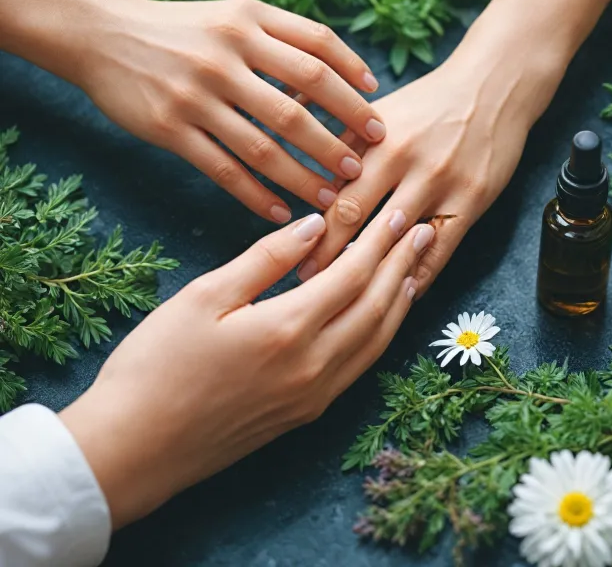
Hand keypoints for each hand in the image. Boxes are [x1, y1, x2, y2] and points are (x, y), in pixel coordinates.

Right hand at [59, 209, 434, 527]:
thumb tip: (314, 225)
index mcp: (289, 328)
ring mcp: (314, 394)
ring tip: (416, 267)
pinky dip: (381, 333)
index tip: (402, 213)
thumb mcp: (205, 296)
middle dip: (403, 263)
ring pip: (377, 338)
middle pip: (376, 304)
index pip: (354, 273)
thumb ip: (266, 259)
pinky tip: (383, 317)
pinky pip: (361, 365)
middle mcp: (314, 365)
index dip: (382, 241)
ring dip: (401, 299)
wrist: (134, 449)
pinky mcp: (305, 412)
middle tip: (426, 229)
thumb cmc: (157, 365)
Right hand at [77, 0, 385, 221]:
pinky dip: (256, 196)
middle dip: (338, 138)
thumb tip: (343, 75)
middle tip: (363, 165)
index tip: (377, 111)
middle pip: (299, 102)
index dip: (354, 79)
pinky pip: (224, 170)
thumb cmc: (183, 29)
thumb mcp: (233, 16)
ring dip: (304, 176)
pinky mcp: (169, 129)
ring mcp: (196, 94)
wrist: (103, 34)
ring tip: (332, 198)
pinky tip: (282, 213)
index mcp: (248, 21)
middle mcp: (226, 55)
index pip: (318, 47)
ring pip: (264, 146)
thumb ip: (283, 37)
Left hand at [298, 16, 568, 293]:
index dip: (315, 234)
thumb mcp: (381, 111)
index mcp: (383, 141)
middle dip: (331, 259)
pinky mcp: (473, 202)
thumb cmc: (428, 103)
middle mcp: (412, 164)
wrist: (492, 87)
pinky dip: (418, 275)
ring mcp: (445, 185)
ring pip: (401, 243)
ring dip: (372, 273)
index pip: (339, 198)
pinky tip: (397, 293)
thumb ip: (342, 140)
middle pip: (363, 223)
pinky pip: (441, 250)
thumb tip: (296, 161)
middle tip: (308, 287)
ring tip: (346, 299)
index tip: (294, 259)